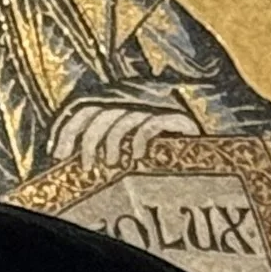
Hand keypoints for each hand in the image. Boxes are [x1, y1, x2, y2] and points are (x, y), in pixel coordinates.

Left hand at [48, 90, 202, 173]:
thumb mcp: (130, 158)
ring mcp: (156, 108)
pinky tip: (139, 157)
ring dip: (110, 143)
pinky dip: (140, 140)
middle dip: (85, 140)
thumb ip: (106, 154)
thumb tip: (76, 169)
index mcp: (121, 106)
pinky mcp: (177, 118)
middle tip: (86, 167)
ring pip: (121, 118)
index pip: (84, 108)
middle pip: (98, 112)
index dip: (66, 128)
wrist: (215, 156)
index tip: (56, 154)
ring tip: (112, 165)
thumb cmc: (167, 165)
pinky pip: (150, 123)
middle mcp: (135, 102)